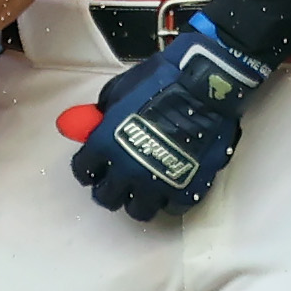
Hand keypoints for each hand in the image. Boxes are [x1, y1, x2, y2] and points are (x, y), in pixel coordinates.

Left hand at [65, 16, 273, 221]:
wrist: (207, 88)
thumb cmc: (163, 80)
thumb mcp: (122, 88)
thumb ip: (106, 110)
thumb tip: (98, 122)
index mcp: (105, 144)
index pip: (83, 170)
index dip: (88, 167)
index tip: (94, 166)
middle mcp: (126, 170)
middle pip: (106, 197)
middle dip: (109, 189)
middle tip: (118, 180)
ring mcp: (157, 184)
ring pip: (138, 211)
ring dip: (139, 200)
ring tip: (146, 188)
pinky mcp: (186, 190)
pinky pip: (172, 208)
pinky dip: (170, 200)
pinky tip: (172, 187)